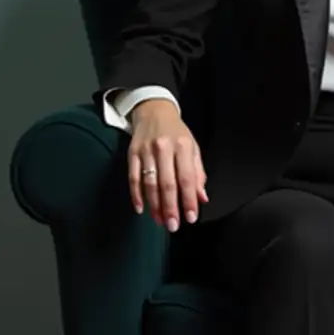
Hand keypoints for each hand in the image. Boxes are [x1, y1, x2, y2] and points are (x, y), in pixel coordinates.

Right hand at [127, 100, 208, 229]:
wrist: (153, 109)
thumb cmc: (176, 132)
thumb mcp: (193, 148)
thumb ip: (198, 173)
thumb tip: (202, 198)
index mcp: (183, 146)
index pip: (187, 178)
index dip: (188, 200)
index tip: (190, 217)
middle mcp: (164, 148)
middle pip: (167, 183)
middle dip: (171, 207)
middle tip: (173, 225)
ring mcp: (146, 151)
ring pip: (150, 183)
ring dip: (155, 205)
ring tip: (160, 220)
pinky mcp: (132, 153)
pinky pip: (133, 177)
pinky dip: (136, 195)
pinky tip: (141, 208)